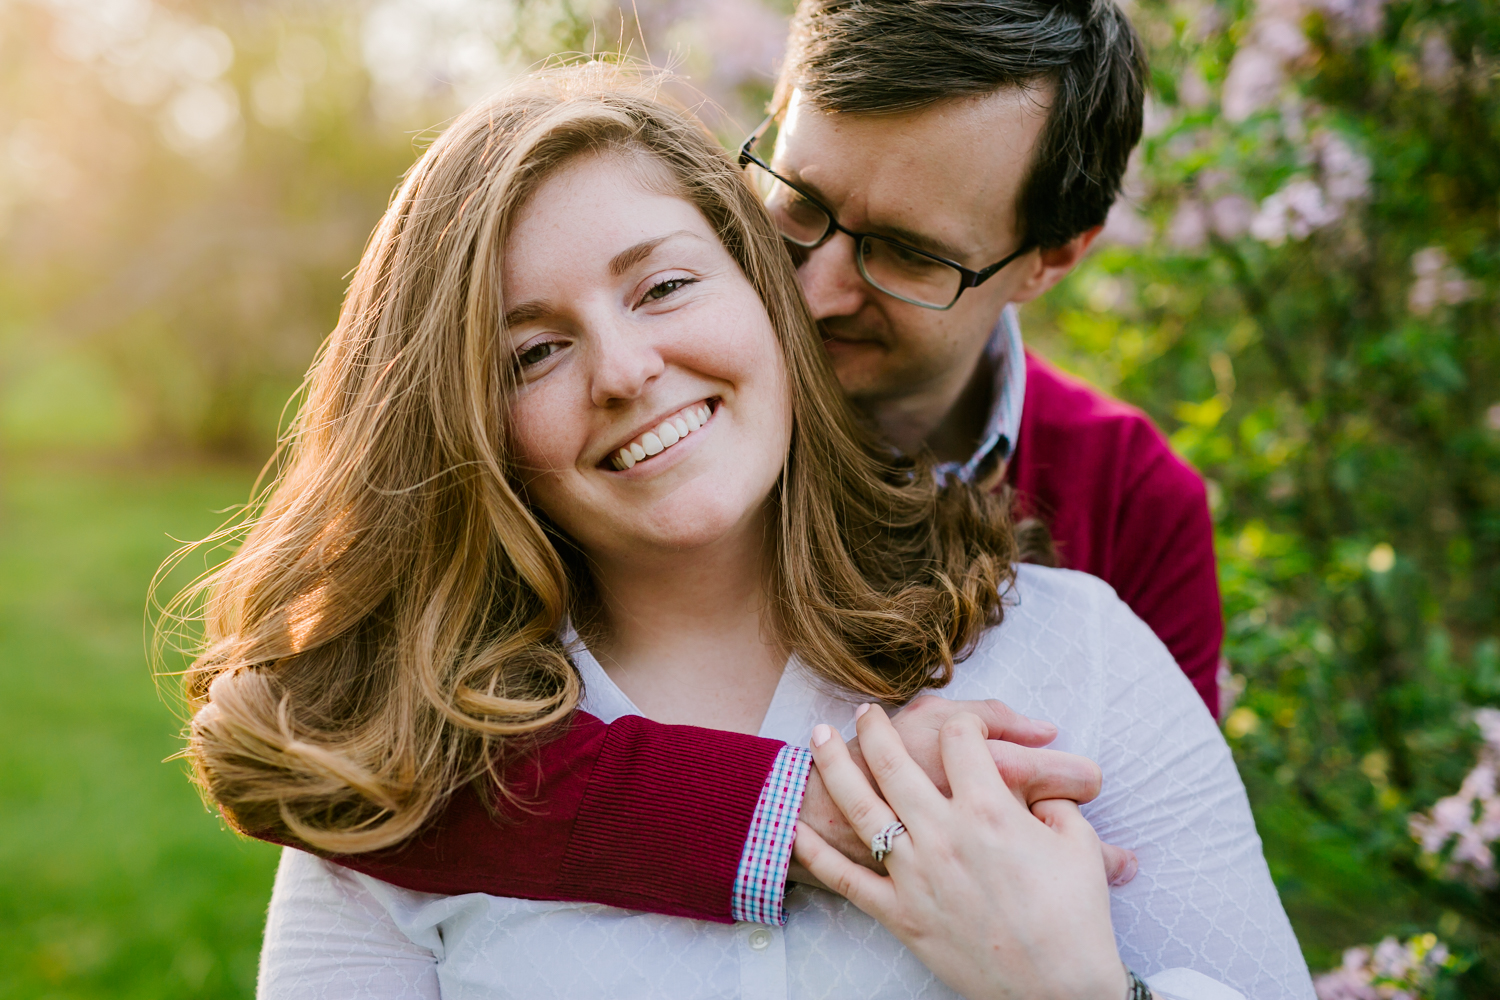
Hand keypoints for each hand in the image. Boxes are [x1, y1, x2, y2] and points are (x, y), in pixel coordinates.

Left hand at [788, 696, 1136, 886]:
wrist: (1059, 989)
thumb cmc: (1075, 919)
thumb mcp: (1079, 846)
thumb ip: (1059, 805)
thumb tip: (1042, 795)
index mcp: (989, 810)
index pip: (962, 739)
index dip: (963, 722)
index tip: (963, 726)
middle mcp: (944, 833)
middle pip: (895, 761)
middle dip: (875, 728)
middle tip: (865, 712)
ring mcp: (915, 873)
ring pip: (861, 807)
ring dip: (834, 765)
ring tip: (818, 737)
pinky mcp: (900, 913)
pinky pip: (846, 879)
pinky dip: (814, 853)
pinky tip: (794, 828)